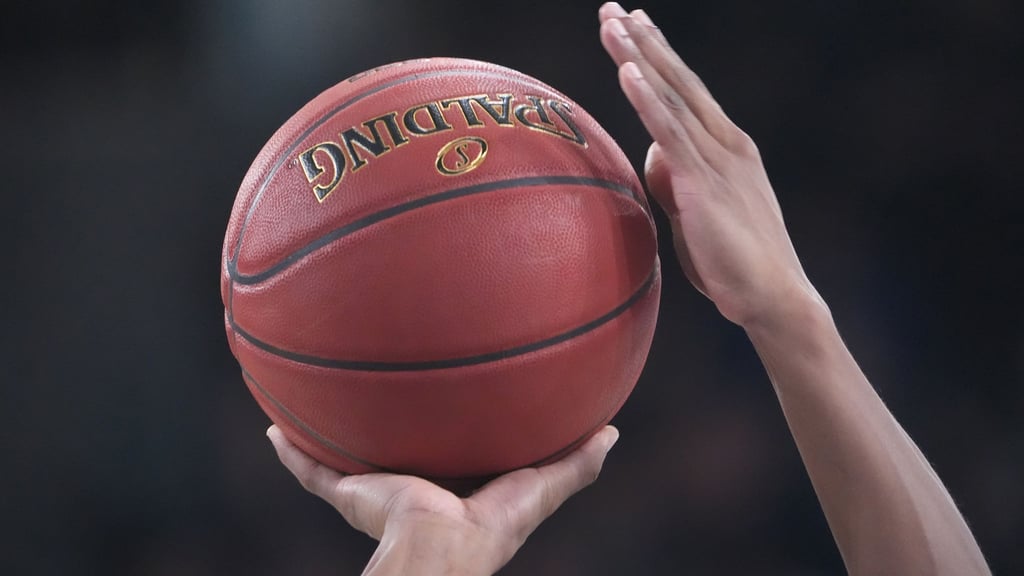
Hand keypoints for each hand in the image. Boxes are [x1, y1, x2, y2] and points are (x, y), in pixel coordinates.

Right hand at [267, 425, 618, 575]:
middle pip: (391, 453)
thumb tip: (614, 434)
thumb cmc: (490, 528)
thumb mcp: (538, 488)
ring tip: (316, 398)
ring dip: (329, 435)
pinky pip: (311, 471)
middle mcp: (407, 488)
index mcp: (448, 489)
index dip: (445, 435)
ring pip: (344, 460)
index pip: (445, 456)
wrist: (439, 550)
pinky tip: (272, 427)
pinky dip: (291, 452)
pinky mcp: (349, 493)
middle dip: (384, 431)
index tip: (442, 408)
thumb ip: (574, 467)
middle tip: (381, 393)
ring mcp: (374, 490)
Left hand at [599, 3, 824, 326]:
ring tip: (613, 24)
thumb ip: (677, 178)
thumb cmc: (735, 261)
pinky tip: (628, 72)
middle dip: (643, 42)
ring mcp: (717, 161)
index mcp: (729, 147)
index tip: (634, 24)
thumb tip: (654, 155)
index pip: (688, 92)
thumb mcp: (699, 211)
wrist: (773, 298)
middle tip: (613, 8)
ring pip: (671, 99)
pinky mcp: (703, 185)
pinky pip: (670, 134)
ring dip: (639, 58)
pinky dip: (648, 101)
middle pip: (677, 82)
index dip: (659, 57)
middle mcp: (726, 144)